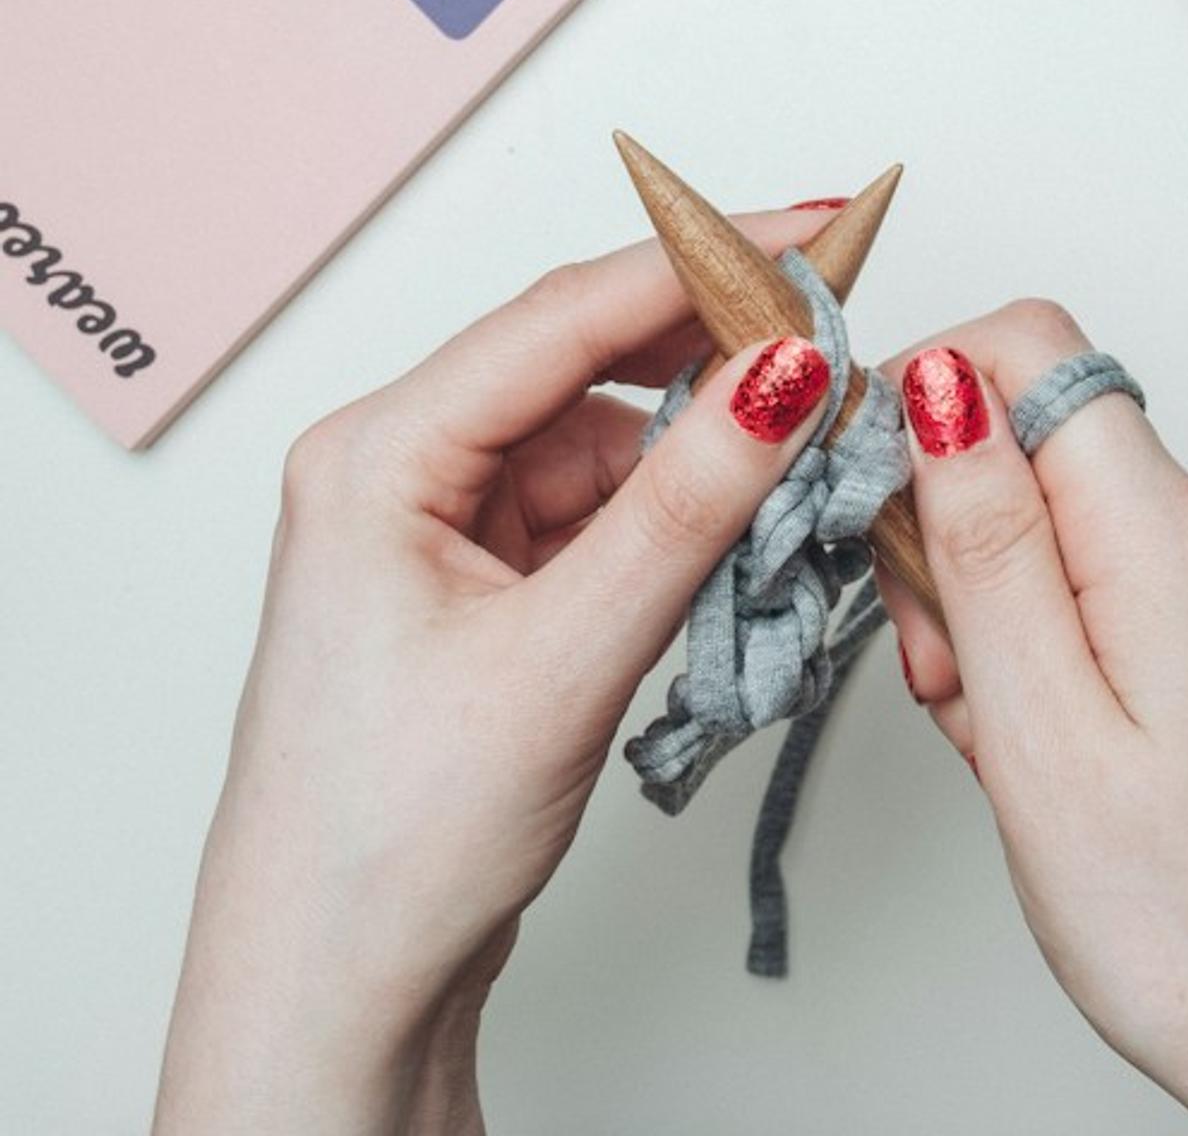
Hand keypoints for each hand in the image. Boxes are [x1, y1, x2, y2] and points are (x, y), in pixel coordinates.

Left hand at [153, 209, 837, 1135]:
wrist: (341, 978)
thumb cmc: (392, 834)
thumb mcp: (562, 655)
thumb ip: (684, 509)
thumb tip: (782, 379)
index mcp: (375, 455)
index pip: (561, 318)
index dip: (698, 263)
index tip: (810, 231)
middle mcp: (399, 468)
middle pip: (579, 365)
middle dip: (705, 349)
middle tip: (825, 332)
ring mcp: (442, 523)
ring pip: (600, 439)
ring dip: (696, 446)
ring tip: (793, 457)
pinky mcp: (484, 577)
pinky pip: (597, 506)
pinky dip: (671, 509)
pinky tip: (730, 525)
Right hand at [880, 301, 1187, 1135]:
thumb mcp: (1043, 732)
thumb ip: (985, 541)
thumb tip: (943, 384)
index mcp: (1172, 541)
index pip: (1032, 348)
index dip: (926, 386)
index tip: (868, 488)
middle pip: (1035, 440)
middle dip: (949, 532)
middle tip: (944, 671)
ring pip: (1057, 521)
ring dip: (989, 605)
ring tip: (997, 736)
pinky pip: (1101, 585)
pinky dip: (1042, 644)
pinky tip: (1043, 745)